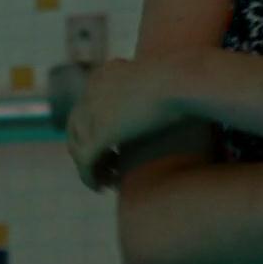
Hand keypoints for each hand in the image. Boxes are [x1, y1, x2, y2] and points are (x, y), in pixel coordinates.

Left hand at [65, 58, 178, 191]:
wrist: (182, 79)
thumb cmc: (186, 77)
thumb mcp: (165, 78)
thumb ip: (157, 87)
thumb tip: (168, 94)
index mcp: (104, 75)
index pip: (87, 104)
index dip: (93, 127)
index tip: (112, 144)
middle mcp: (92, 92)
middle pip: (76, 125)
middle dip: (87, 147)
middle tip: (105, 166)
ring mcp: (93, 113)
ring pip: (78, 147)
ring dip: (89, 166)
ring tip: (105, 181)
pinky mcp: (101, 135)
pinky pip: (86, 162)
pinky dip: (89, 176)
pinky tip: (100, 187)